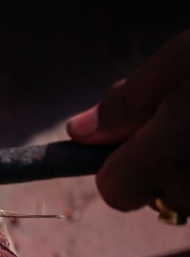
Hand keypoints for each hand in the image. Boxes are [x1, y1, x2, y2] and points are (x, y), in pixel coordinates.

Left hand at [66, 29, 189, 213]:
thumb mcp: (180, 60)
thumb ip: (127, 101)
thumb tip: (78, 132)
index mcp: (173, 148)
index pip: (115, 192)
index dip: (117, 170)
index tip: (133, 140)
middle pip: (154, 196)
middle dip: (159, 167)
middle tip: (182, 120)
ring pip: (185, 196)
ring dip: (186, 169)